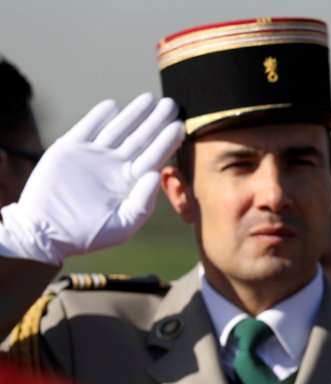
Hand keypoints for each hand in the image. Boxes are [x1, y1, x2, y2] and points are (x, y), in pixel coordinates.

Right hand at [0, 93, 184, 263]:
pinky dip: (98, 116)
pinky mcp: (69, 149)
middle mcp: (115, 166)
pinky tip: (113, 105)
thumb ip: (142, 201)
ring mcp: (93, 156)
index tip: (180, 126)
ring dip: (133, 114)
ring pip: (117, 129)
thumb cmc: (88, 235)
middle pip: (140, 138)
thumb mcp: (123, 224)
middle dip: (156, 121)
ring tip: (150, 99)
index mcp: (130, 182)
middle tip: (172, 103)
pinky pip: (87, 128)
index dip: (167, 141)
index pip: (154, 156)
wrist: (47, 232)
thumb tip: (155, 174)